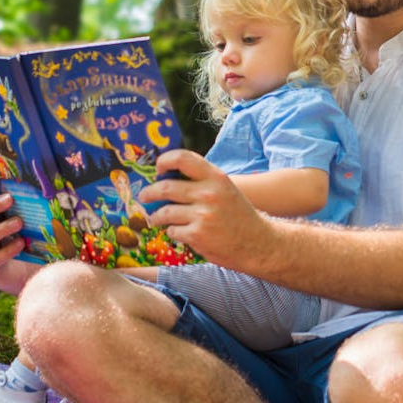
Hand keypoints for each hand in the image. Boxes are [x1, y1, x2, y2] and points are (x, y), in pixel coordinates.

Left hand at [140, 149, 269, 269]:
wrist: (258, 243)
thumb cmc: (237, 214)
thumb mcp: (224, 189)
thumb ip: (201, 180)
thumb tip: (166, 176)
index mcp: (215, 177)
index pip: (183, 158)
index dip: (165, 161)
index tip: (158, 169)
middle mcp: (208, 193)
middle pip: (165, 187)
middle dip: (149, 192)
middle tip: (144, 196)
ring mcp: (202, 215)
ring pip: (164, 212)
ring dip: (157, 216)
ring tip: (156, 218)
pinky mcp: (197, 236)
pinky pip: (172, 230)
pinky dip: (172, 232)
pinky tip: (179, 232)